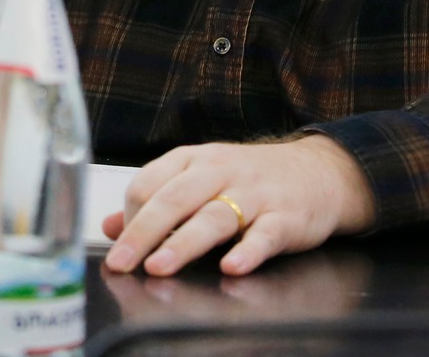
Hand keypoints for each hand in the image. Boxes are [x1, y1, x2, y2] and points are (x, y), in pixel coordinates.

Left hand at [101, 135, 375, 277]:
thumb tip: (110, 226)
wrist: (318, 173)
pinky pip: (265, 234)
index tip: (119, 247)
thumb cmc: (249, 180)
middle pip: (174, 199)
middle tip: (122, 261)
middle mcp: (220, 172)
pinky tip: (231, 266)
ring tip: (160, 266)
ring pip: (214, 216)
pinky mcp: (286, 217)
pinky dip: (248, 251)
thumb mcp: (199, 181)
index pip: (149, 183)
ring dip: (184, 243)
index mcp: (193, 161)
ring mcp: (254, 193)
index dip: (130, 216)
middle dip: (144, 232)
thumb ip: (155, 202)